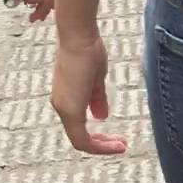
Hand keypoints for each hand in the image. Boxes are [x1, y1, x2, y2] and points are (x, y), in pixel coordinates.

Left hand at [51, 35, 127, 154]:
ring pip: (80, 141)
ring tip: (121, 145)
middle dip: (102, 144)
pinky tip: (116, 144)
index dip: (97, 138)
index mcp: (66, 99)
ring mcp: (64, 108)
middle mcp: (61, 106)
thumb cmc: (86, 49)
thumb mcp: (96, 80)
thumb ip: (97, 99)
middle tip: (120, 144)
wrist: (79, 36)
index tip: (116, 139)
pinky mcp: (69, 109)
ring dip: (102, 146)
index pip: (79, 129)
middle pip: (80, 139)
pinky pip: (82, 139)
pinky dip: (99, 145)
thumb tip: (101, 116)